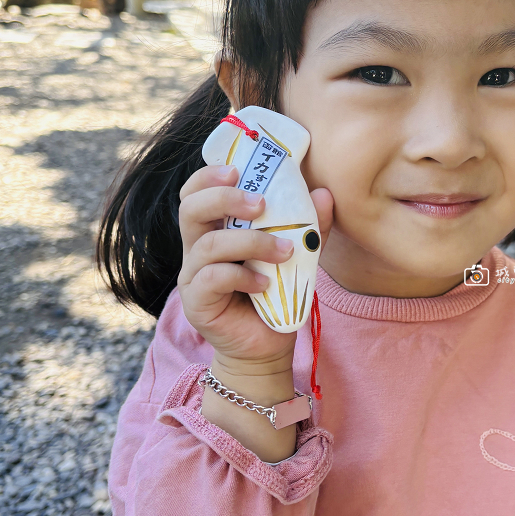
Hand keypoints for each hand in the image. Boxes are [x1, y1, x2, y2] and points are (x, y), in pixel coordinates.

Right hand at [177, 163, 333, 368]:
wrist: (269, 346)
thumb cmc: (277, 296)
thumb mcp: (297, 257)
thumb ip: (308, 227)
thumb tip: (324, 193)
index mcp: (215, 230)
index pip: (196, 193)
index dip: (209, 176)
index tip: (239, 169)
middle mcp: (197, 250)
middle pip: (190, 209)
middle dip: (224, 198)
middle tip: (261, 204)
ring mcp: (193, 277)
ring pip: (208, 244)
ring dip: (251, 242)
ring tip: (285, 252)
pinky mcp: (197, 303)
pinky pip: (213, 279)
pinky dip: (243, 276)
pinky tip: (265, 283)